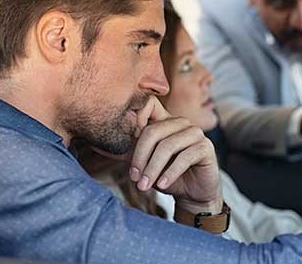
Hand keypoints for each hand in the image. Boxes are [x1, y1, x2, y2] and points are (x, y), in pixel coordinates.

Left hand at [130, 96, 221, 213]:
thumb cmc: (165, 176)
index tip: (123, 147)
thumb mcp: (142, 163)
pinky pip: (185, 157)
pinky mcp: (206, 147)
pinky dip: (170, 173)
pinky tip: (162, 185)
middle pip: (153, 132)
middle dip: (140, 158)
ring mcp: (195, 133)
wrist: (191, 195)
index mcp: (165, 121)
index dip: (134, 120)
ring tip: (144, 186)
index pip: (148, 106)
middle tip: (134, 178)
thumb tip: (95, 145)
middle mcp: (181, 123)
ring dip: (153, 169)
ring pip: (168, 146)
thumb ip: (124, 151)